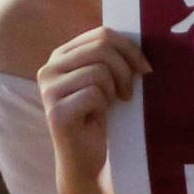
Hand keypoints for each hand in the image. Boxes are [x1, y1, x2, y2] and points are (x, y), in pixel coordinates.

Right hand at [39, 25, 150, 175]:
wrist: (85, 159)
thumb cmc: (99, 116)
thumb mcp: (106, 79)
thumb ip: (112, 56)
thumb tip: (143, 34)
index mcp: (61, 55)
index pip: (102, 34)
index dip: (130, 48)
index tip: (145, 68)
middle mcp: (49, 68)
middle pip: (101, 48)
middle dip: (125, 69)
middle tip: (129, 92)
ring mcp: (48, 90)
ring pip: (99, 71)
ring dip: (114, 90)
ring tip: (110, 105)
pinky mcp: (55, 111)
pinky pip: (94, 94)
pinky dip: (104, 107)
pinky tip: (96, 118)